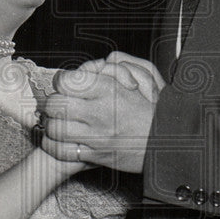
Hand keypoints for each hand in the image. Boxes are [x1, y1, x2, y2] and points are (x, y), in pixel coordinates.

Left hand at [41, 56, 162, 172]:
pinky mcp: (95, 155)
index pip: (65, 81)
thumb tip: (97, 63)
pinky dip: (54, 145)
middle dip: (52, 104)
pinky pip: (61, 151)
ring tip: (57, 122)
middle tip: (58, 105)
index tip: (66, 85)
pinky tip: (59, 140)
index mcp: (108, 90)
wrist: (168, 143)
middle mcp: (99, 112)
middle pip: (54, 105)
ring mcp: (96, 136)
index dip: (62, 82)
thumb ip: (116, 66)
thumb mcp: (143, 77)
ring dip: (51, 125)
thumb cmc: (154, 110)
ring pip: (54, 129)